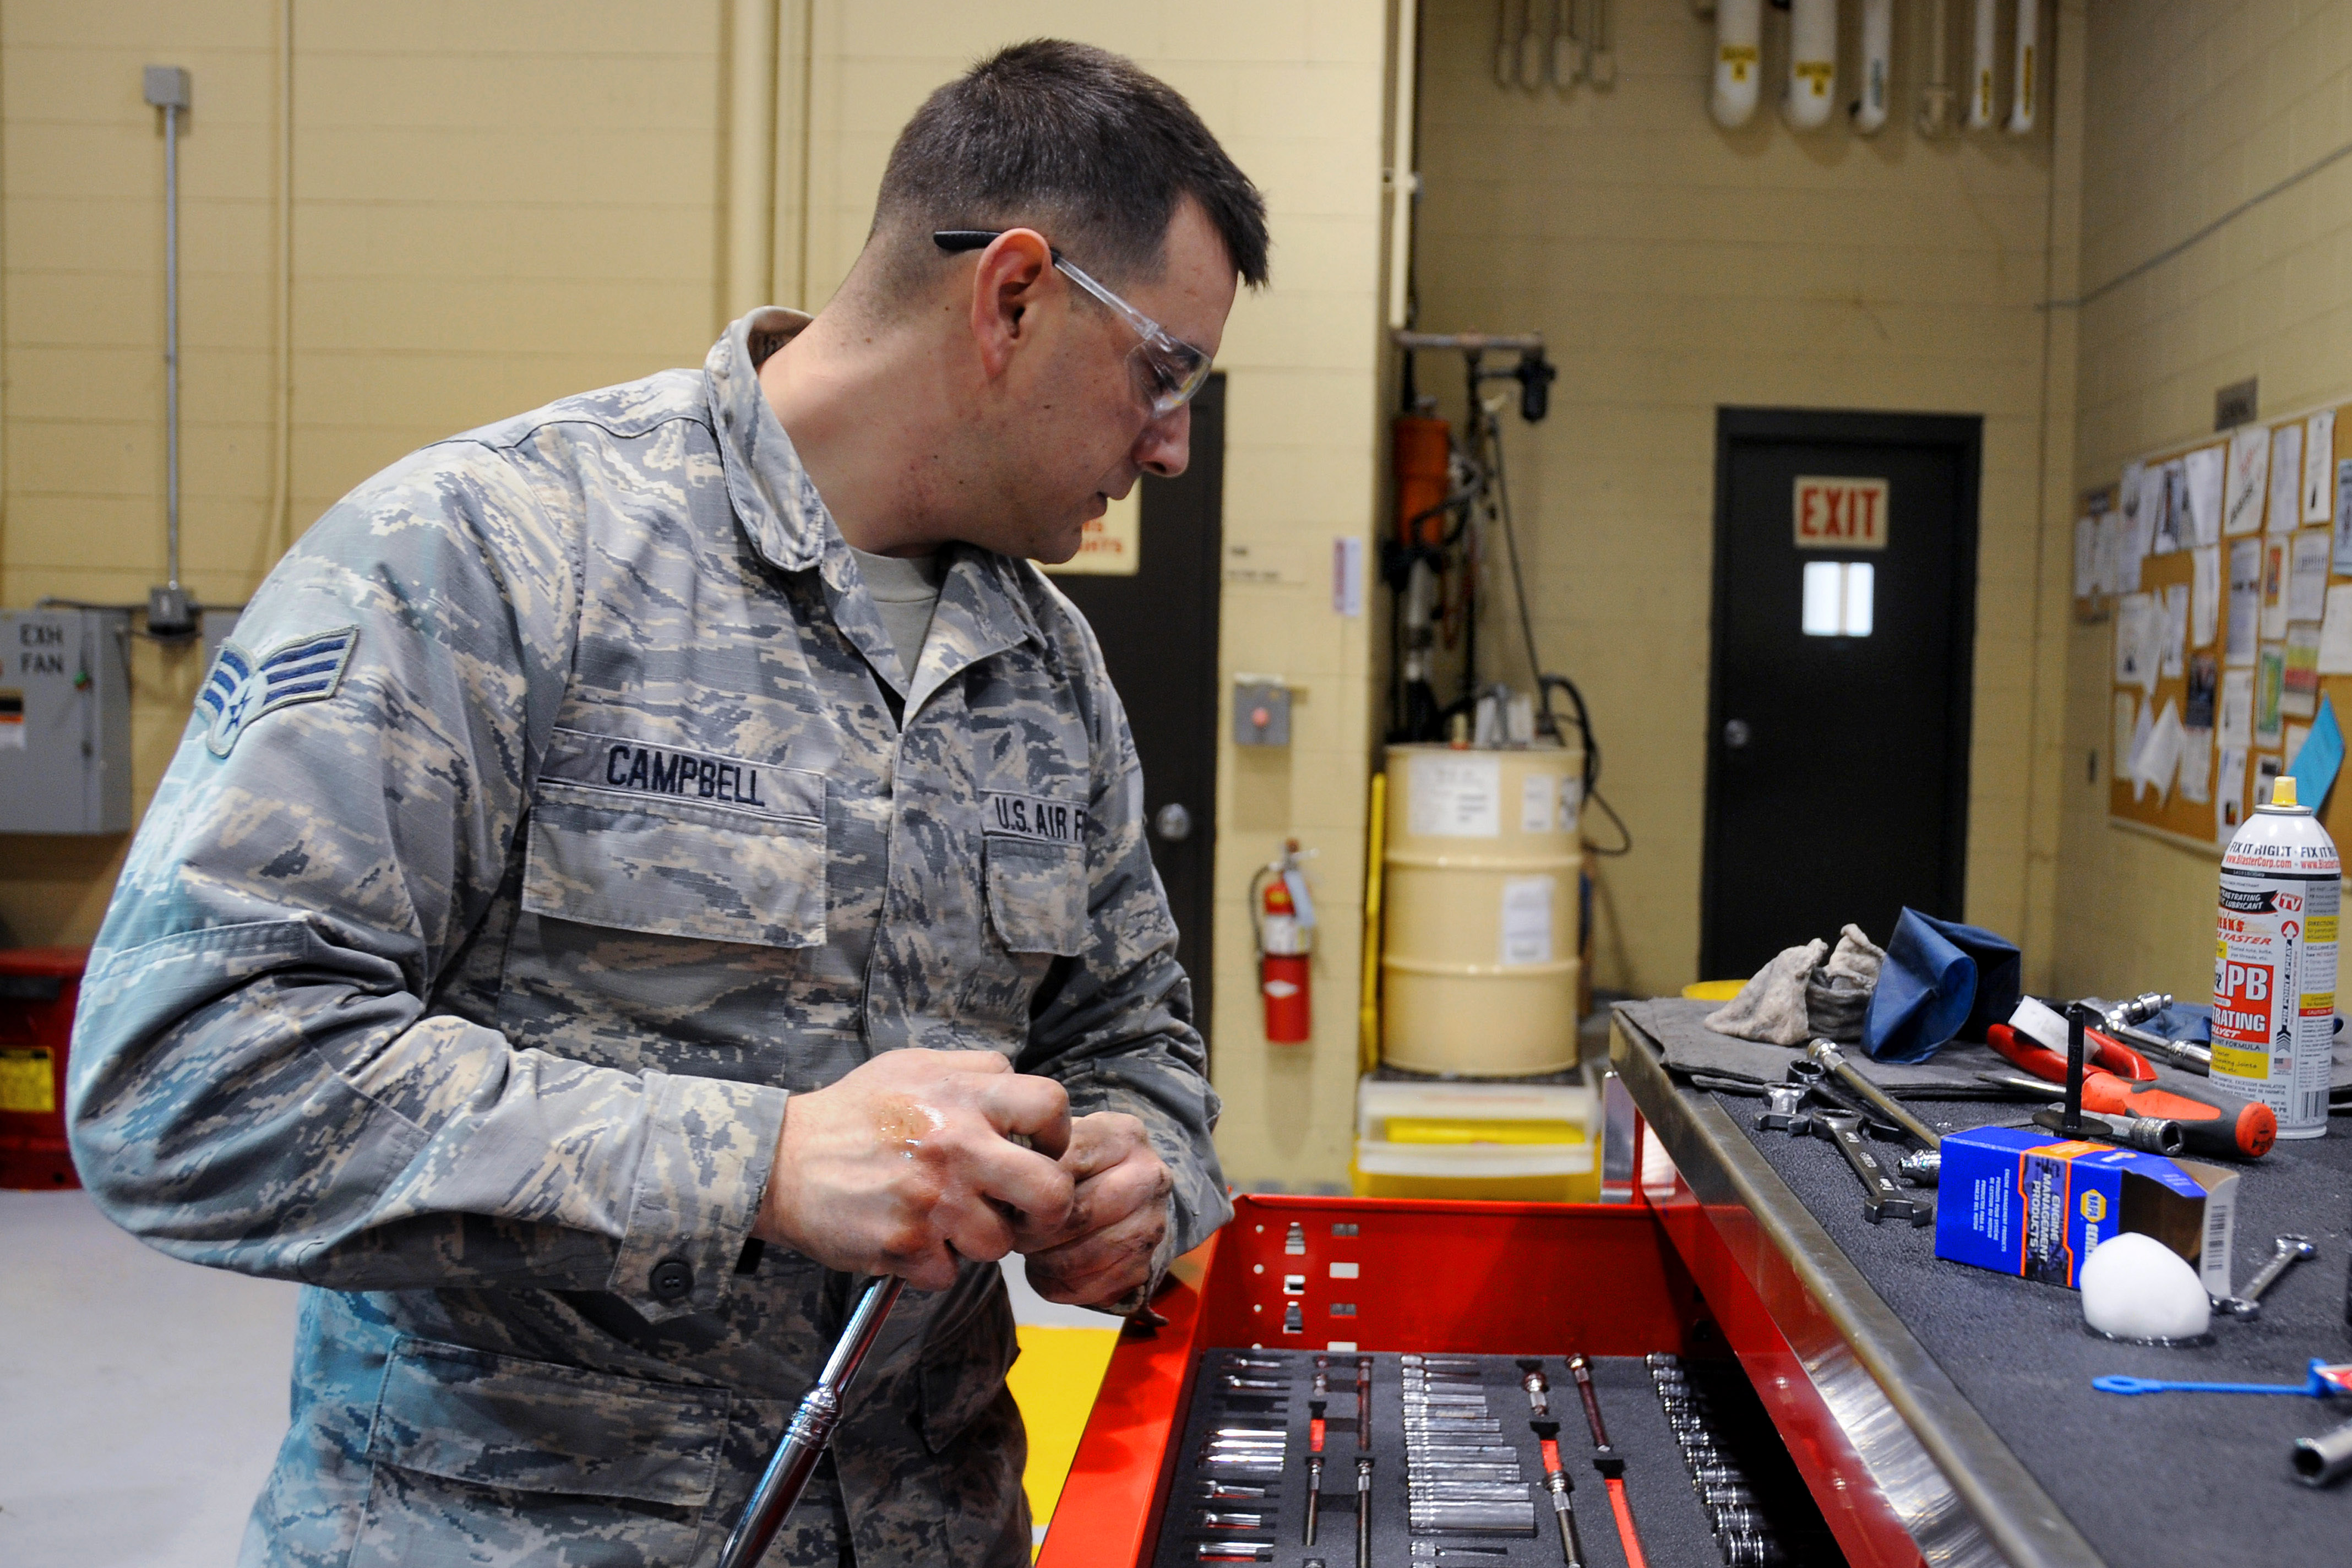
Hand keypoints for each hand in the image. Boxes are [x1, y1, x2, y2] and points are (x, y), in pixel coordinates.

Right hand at [755, 1049, 1073, 1290]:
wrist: (779, 1160)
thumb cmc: (852, 1114)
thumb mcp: (913, 1066)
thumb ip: (974, 1073)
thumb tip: (1022, 1098)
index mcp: (963, 1095)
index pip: (1051, 1106)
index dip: (1055, 1134)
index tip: (1039, 1150)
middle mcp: (956, 1145)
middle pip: (1051, 1191)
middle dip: (1047, 1209)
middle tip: (1024, 1210)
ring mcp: (933, 1199)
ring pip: (1001, 1243)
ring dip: (979, 1240)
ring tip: (946, 1220)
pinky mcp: (906, 1244)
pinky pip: (950, 1273)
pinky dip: (934, 1265)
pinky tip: (912, 1238)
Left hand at [1022, 1112, 1174, 1307]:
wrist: (1123, 1196)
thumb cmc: (1078, 1167)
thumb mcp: (1061, 1142)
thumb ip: (1036, 1154)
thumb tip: (1003, 1192)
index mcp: (1123, 1136)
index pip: (1067, 1165)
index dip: (1030, 1187)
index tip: (1010, 1197)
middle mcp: (1149, 1176)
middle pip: (1080, 1213)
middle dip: (1035, 1231)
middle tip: (1015, 1232)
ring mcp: (1152, 1223)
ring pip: (1087, 1255)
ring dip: (1046, 1262)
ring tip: (1030, 1251)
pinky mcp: (1145, 1265)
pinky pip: (1093, 1288)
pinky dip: (1060, 1285)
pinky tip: (1046, 1271)